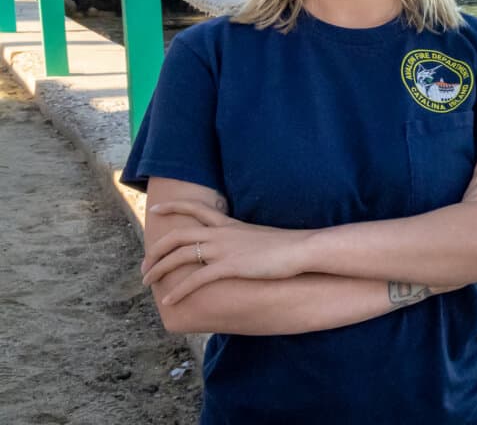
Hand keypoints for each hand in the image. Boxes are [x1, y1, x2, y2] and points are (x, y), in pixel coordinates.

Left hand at [141, 200, 310, 304]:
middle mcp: (221, 233)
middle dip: (155, 250)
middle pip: (177, 236)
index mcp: (228, 224)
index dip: (173, 206)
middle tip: (144, 264)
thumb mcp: (259, 236)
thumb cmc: (285, 245)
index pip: (195, 209)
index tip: (155, 208)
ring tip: (147, 282)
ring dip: (158, 270)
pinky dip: (178, 290)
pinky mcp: (230, 267)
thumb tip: (238, 247)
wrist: (302, 248)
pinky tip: (168, 299)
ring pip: (179, 256)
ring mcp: (224, 249)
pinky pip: (196, 279)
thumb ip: (242, 239)